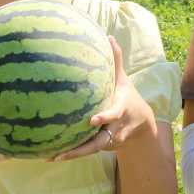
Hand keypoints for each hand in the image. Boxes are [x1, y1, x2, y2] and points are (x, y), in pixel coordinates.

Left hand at [54, 37, 153, 160]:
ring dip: (74, 154)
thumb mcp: (124, 81)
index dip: (105, 118)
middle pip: (101, 140)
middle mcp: (116, 129)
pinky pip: (86, 151)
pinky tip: (50, 156)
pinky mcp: (103, 148)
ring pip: (92, 149)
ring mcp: (110, 141)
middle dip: (85, 146)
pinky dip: (71, 154)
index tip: (93, 120)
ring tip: (53, 156)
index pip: (114, 115)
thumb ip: (116, 61)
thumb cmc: (128, 98)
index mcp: (121, 111)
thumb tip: (109, 36)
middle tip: (65, 149)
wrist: (143, 127)